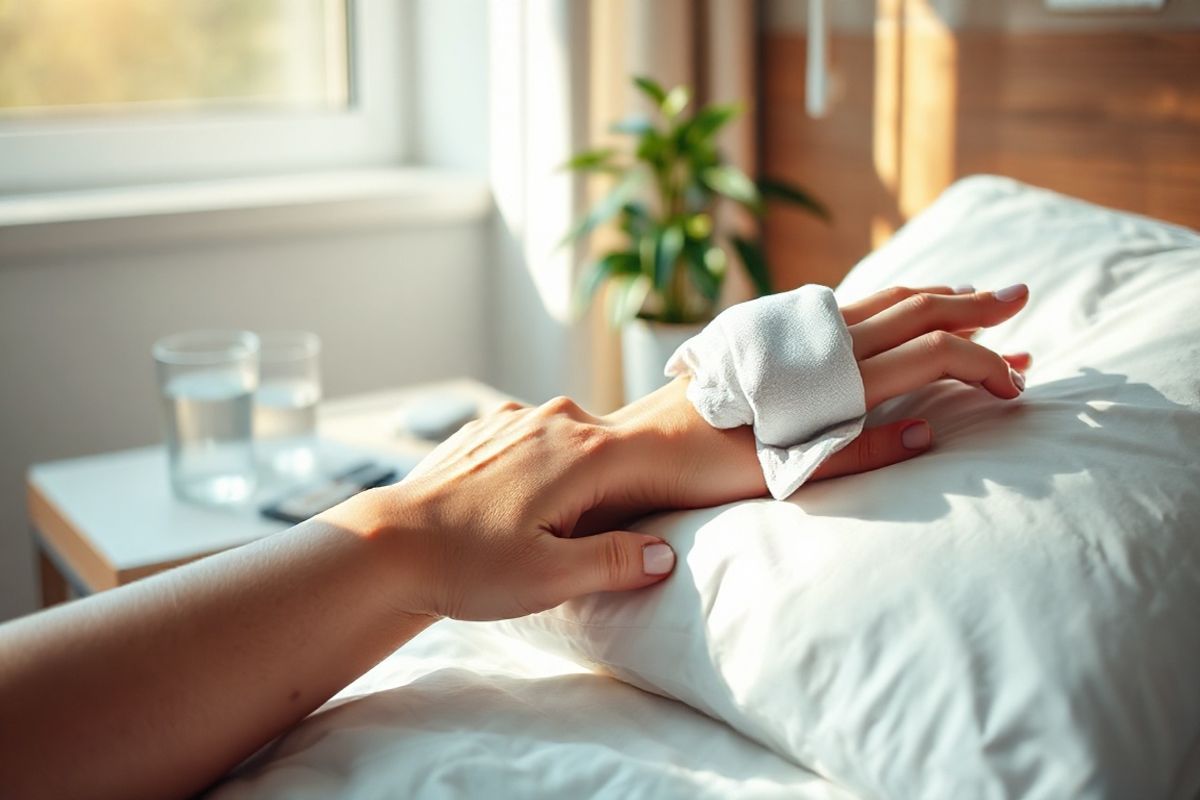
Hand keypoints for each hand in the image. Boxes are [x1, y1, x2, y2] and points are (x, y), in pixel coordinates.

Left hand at [344, 398, 678, 621]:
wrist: (385, 546)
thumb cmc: (468, 565)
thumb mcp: (552, 578)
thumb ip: (616, 561)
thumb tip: (665, 554)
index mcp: (582, 453)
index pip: (655, 452)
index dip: (675, 480)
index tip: (684, 507)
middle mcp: (554, 420)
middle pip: (614, 447)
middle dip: (623, 485)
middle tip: (613, 533)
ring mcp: (515, 418)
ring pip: (573, 443)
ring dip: (580, 478)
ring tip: (560, 525)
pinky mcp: (486, 428)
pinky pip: (536, 442)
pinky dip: (543, 468)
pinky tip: (522, 506)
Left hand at [607, 284, 1031, 509]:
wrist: (625, 448)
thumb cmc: (695, 472)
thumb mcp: (777, 474)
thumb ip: (852, 451)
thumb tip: (926, 430)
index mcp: (826, 381)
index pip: (929, 357)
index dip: (983, 364)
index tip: (1019, 384)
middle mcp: (812, 347)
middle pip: (912, 311)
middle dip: (973, 306)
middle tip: (1022, 295)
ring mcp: (786, 336)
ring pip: (877, 301)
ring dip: (932, 296)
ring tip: (971, 293)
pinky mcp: (763, 337)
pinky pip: (841, 308)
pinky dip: (883, 303)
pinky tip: (891, 306)